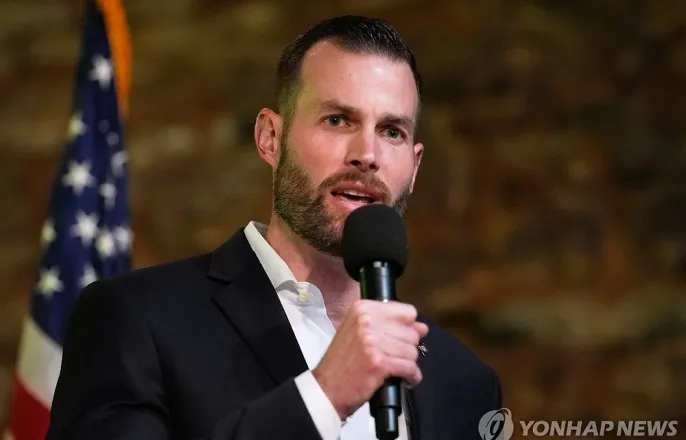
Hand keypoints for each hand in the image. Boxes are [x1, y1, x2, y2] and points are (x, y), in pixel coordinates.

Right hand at [312, 299, 428, 419]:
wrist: (327, 388)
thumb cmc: (343, 362)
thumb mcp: (361, 333)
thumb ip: (391, 326)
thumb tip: (422, 327)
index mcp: (363, 308)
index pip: (407, 311)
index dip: (407, 328)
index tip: (399, 339)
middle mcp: (367, 321)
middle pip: (412, 333)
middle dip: (407, 349)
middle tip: (393, 358)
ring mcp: (372, 341)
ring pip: (412, 351)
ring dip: (408, 364)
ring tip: (395, 369)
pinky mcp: (378, 362)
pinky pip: (410, 367)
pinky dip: (411, 376)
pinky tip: (404, 379)